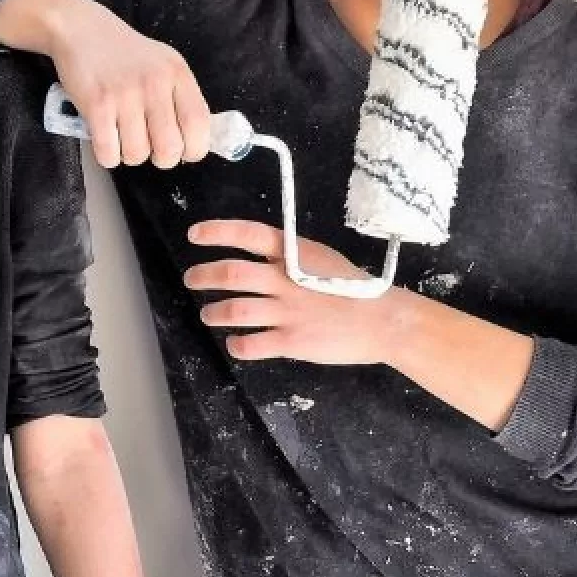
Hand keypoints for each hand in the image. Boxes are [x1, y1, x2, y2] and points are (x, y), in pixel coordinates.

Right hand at [27, 0, 210, 168]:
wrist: (82, 30)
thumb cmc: (125, 55)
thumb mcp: (164, 64)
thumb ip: (181, 98)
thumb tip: (195, 142)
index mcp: (177, 74)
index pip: (199, 125)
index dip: (194, 149)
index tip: (183, 151)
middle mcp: (155, 83)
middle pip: (170, 148)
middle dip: (162, 159)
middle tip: (152, 149)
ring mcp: (125, 95)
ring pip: (137, 154)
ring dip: (130, 156)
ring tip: (124, 138)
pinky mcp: (97, 105)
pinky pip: (109, 153)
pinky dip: (108, 156)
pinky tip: (106, 140)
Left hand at [184, 219, 415, 365]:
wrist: (385, 321)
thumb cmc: (354, 288)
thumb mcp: (322, 259)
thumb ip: (291, 257)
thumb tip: (259, 257)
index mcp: (296, 254)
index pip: (250, 235)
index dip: (218, 232)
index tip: (195, 235)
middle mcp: (287, 280)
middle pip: (231, 274)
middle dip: (203, 275)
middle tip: (191, 278)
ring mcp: (288, 311)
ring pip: (234, 310)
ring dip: (213, 312)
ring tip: (208, 313)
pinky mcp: (292, 341)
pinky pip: (251, 344)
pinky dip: (237, 345)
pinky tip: (235, 343)